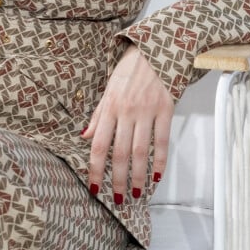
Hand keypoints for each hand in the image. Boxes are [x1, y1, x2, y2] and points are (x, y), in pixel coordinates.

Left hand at [82, 45, 173, 204]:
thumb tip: (84, 136)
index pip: (99, 144)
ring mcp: (147, 111)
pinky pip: (162, 141)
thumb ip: (98, 115)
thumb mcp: (108, 88)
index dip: (95, 168)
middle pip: (119, 153)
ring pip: (140, 151)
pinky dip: (160, 161)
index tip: (94, 186)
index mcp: (110, 106)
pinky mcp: (165, 110)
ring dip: (138, 176)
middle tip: (116, 199)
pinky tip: (157, 176)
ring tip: (136, 193)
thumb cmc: (130, 69)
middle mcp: (127, 111)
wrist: (155, 50)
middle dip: (117, 179)